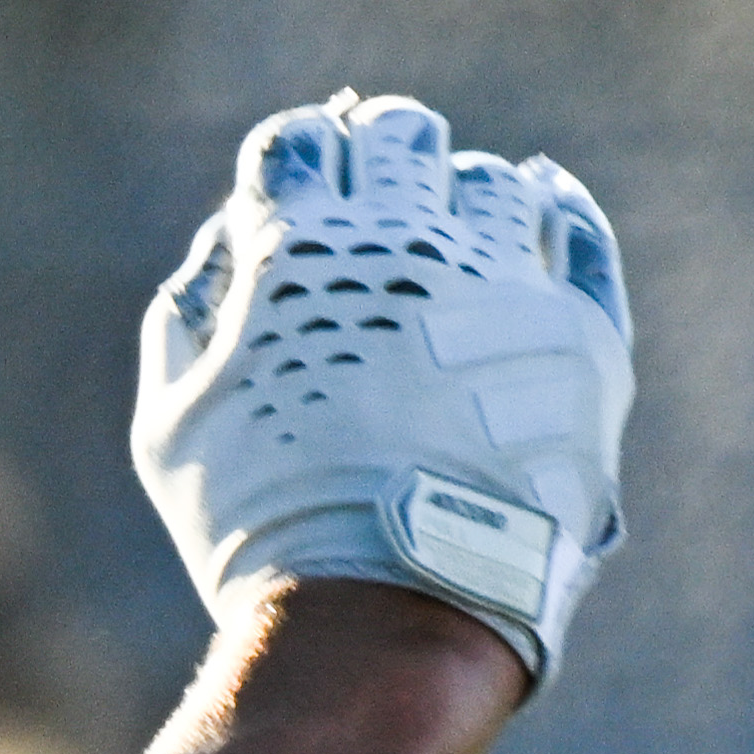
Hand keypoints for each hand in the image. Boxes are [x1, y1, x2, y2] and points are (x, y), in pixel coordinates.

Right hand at [134, 94, 633, 683]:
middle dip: (385, 156)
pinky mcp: (577, 339)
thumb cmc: (263, 531)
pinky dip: (562, 213)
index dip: (303, 156)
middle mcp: (403, 245)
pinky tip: (546, 212)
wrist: (385, 615)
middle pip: (400, 138)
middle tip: (386, 203)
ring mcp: (499, 285)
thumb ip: (189, 314)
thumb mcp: (174, 424)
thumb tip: (229, 239)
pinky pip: (579, 237)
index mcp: (296, 252)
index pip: (303, 142)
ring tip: (457, 243)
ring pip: (494, 183)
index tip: (312, 184)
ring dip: (467, 196)